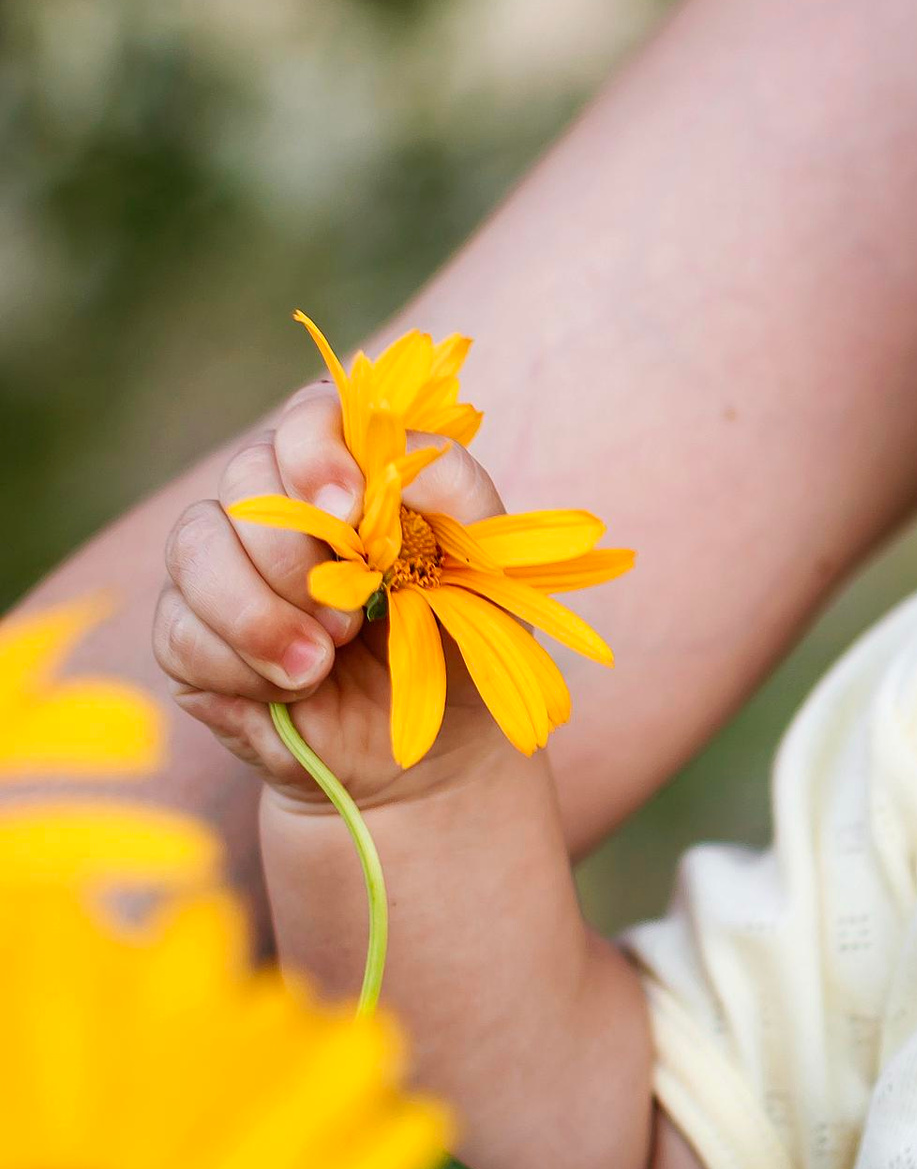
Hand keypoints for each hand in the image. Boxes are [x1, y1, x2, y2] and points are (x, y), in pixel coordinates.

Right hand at [155, 394, 513, 808]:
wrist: (424, 751)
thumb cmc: (456, 649)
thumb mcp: (486, 575)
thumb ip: (460, 498)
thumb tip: (408, 455)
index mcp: (348, 476)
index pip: (308, 417)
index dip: (316, 450)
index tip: (349, 505)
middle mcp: (274, 506)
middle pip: (244, 478)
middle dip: (294, 553)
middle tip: (349, 618)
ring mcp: (222, 568)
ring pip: (195, 548)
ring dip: (259, 613)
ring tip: (320, 662)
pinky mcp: (190, 636)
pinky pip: (178, 629)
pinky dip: (238, 664)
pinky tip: (289, 689)